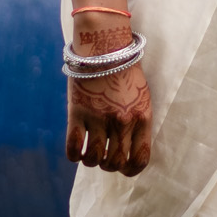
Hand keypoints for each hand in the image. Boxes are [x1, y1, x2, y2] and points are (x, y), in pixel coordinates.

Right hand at [66, 11, 152, 175]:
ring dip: (91, 160)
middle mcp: (122, 121)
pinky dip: (74, 155)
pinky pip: (74, 148)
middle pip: (114, 163)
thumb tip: (129, 151)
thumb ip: (138, 123)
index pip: (139, 159)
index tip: (123, 168)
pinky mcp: (78, 113)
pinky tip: (76, 149)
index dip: (130, 170)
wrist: (104, 47)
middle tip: (103, 156)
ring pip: (94, 159)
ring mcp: (99, 118)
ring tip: (90, 152)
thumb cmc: (124, 72)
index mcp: (142, 117)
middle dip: (108, 165)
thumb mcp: (141, 97)